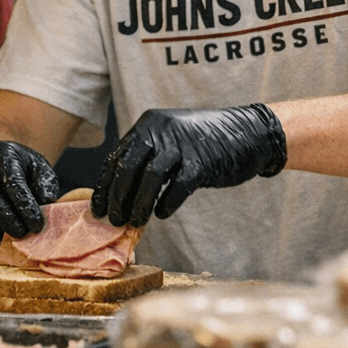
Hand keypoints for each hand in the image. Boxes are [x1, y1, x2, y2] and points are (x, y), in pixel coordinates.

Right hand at [0, 141, 59, 240]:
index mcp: (1, 154)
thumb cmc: (20, 172)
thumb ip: (44, 185)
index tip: (36, 224)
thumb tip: (46, 203)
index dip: (23, 203)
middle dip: (1, 214)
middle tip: (20, 233)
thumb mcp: (39, 171)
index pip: (10, 178)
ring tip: (2, 235)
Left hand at [93, 104, 286, 227]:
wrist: (249, 133)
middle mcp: (162, 131)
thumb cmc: (206, 141)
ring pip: (150, 178)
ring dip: (139, 204)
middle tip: (114, 220)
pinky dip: (167, 203)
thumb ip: (148, 156)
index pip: (116, 157)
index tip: (98, 208)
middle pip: (129, 168)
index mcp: (149, 125)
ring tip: (135, 222)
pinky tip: (163, 214)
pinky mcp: (202, 161)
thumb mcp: (171, 138)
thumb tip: (119, 191)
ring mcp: (183, 145)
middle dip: (117, 198)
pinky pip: (178, 186)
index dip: (104, 186)